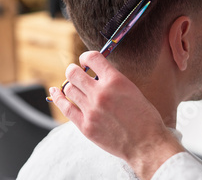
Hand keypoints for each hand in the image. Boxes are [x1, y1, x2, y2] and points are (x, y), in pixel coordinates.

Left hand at [51, 51, 184, 179]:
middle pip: (73, 73)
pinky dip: (58, 97)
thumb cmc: (143, 117)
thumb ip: (112, 81)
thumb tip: (96, 75)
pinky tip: (55, 92)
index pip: (92, 58)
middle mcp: (100, 93)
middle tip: (77, 73)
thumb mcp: (131, 90)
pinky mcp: (85, 126)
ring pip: (68, 88)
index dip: (85, 57)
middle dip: (73, 70)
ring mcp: (91, 110)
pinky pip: (65, 107)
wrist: (146, 143)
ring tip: (75, 87)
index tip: (85, 62)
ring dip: (70, 85)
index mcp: (115, 80)